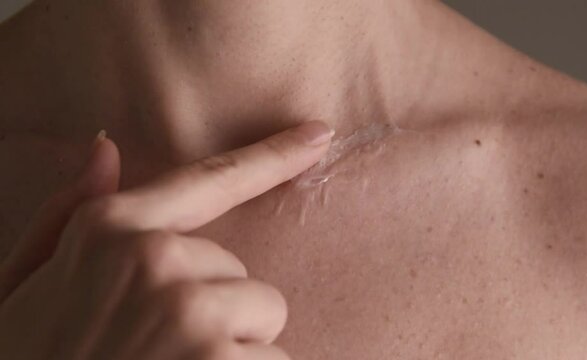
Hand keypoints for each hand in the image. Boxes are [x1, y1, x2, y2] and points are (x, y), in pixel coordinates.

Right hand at [0, 121, 333, 359]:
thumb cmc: (33, 357)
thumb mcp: (28, 282)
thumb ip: (66, 213)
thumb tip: (105, 147)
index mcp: (110, 230)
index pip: (210, 179)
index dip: (272, 155)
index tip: (319, 135)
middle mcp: (154, 260)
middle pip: (240, 271)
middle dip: (215, 310)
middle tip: (159, 347)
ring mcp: (190, 312)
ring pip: (263, 317)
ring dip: (233, 349)